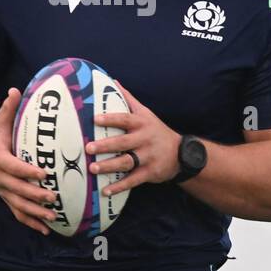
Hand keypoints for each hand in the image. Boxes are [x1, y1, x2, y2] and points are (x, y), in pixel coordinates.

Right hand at [0, 87, 57, 234]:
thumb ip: (9, 107)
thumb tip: (16, 90)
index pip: (13, 167)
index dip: (27, 171)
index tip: (43, 173)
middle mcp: (0, 178)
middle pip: (17, 190)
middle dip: (35, 195)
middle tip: (53, 196)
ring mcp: (3, 191)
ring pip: (18, 206)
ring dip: (36, 213)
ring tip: (54, 216)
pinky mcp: (8, 199)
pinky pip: (19, 214)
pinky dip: (32, 223)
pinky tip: (48, 230)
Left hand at [84, 80, 180, 195]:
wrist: (181, 153)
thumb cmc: (156, 130)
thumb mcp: (146, 113)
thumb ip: (128, 98)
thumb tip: (113, 80)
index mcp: (142, 123)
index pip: (125, 119)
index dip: (111, 119)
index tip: (95, 119)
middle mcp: (145, 139)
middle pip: (123, 142)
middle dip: (106, 146)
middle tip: (89, 148)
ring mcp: (148, 157)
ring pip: (127, 162)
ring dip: (109, 166)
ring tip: (93, 169)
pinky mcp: (150, 173)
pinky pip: (133, 180)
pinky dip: (119, 186)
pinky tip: (105, 190)